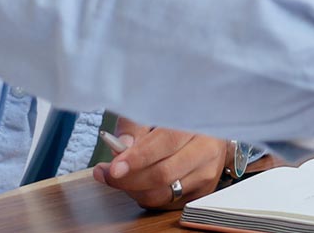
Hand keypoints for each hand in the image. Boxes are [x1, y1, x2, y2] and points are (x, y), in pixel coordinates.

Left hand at [92, 118, 232, 209]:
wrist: (206, 132)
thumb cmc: (177, 119)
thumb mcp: (153, 111)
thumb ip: (135, 125)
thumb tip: (123, 146)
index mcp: (196, 123)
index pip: (166, 142)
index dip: (138, 157)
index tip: (115, 167)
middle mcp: (207, 149)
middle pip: (164, 173)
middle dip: (129, 178)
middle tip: (106, 174)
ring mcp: (207, 173)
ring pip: (164, 192)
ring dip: (134, 189)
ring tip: (119, 177)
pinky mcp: (202, 191)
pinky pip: (167, 202)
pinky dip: (145, 195)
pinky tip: (136, 182)